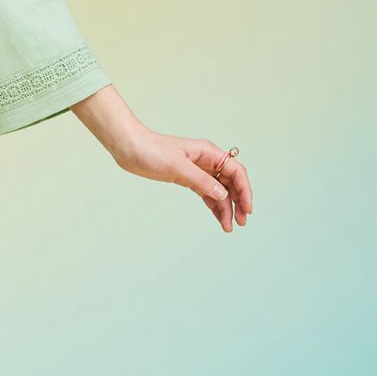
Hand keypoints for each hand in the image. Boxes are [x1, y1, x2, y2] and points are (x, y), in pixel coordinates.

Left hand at [111, 126, 253, 233]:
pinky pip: (206, 193)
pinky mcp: (187, 178)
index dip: (244, 190)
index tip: (246, 209)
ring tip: (228, 227)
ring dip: (226, 208)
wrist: (130, 148)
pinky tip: (219, 218)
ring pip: (219, 191)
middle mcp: (207, 161)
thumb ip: (201, 180)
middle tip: (240, 223)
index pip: (235, 171)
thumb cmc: (151, 151)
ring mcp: (198, 170)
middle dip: (238, 202)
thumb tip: (223, 194)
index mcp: (208, 152)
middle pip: (231, 183)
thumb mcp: (177, 167)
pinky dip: (214, 205)